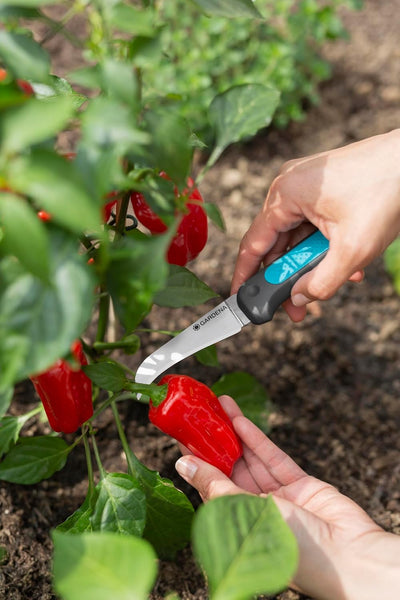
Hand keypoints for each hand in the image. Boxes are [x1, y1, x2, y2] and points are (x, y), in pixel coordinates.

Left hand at [176, 396, 399, 599]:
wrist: (347, 557)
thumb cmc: (291, 549)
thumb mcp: (243, 513)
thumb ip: (214, 485)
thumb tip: (183, 465)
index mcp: (236, 526)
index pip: (209, 486)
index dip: (196, 458)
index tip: (182, 434)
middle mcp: (254, 511)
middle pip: (229, 469)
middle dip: (214, 440)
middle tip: (200, 413)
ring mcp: (278, 497)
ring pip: (250, 459)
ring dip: (233, 432)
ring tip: (218, 405)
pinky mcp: (300, 485)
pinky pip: (272, 459)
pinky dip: (256, 440)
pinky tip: (240, 421)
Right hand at [231, 129, 399, 320]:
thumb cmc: (387, 191)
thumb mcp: (352, 249)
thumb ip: (320, 283)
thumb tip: (298, 299)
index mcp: (285, 195)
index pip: (253, 244)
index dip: (245, 276)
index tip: (241, 299)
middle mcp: (289, 187)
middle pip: (277, 243)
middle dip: (289, 277)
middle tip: (297, 307)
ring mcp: (307, 186)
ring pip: (298, 237)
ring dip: (313, 264)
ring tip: (335, 282)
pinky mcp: (324, 188)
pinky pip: (314, 225)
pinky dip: (326, 247)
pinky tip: (349, 263)